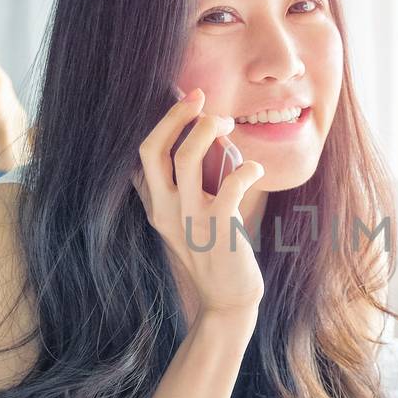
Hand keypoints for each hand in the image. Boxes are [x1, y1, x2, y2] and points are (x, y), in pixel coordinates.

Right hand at [130, 86, 266, 316]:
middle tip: (198, 96)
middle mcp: (165, 211)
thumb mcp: (186, 221)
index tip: (181, 100)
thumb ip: (185, 187)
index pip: (141, 157)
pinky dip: (246, 168)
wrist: (227, 301)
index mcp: (155, 207)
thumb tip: (206, 140)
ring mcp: (190, 221)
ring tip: (226, 123)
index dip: (159, 123)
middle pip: (152, 149)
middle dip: (174, 116)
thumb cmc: (214, 254)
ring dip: (207, 130)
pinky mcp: (220, 231)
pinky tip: (256, 169)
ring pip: (187, 159)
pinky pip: (231, 185)